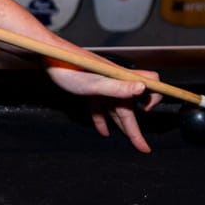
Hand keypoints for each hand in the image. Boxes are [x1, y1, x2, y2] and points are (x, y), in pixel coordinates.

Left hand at [45, 61, 160, 153]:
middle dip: (137, 128)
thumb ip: (119, 87)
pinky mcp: (91, 87)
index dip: (155, 97)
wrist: (50, 57)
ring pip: (116, 108)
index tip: (148, 112)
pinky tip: (103, 130)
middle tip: (142, 147)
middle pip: (131, 106)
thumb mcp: (95, 82)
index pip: (150, 84)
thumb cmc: (70, 67)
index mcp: (121, 77)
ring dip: (121, 125)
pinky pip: (101, 106)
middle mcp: (115, 80)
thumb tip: (142, 88)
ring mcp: (103, 84)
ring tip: (126, 141)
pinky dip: (103, 119)